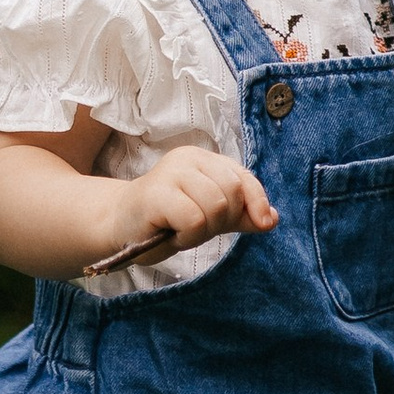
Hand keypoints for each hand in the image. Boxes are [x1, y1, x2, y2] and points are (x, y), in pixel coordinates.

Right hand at [118, 146, 278, 260]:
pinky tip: (172, 233)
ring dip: (203, 230)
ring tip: (182, 230)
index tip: (262, 223)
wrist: (121, 226)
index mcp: (205, 160)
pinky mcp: (157, 192)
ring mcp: (171, 172)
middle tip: (197, 228)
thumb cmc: (166, 221)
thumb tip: (272, 219)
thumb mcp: (210, 217)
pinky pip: (194, 219)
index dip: (257, 202)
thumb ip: (240, 216)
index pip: (244, 178)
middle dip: (222, 221)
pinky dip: (189, 235)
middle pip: (233, 192)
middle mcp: (189, 158)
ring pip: (216, 206)